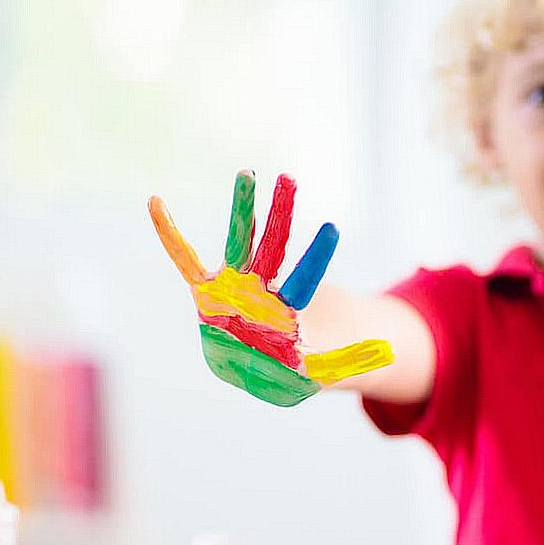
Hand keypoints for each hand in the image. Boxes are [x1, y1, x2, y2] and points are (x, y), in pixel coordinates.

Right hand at [148, 172, 393, 405]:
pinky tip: (156, 202)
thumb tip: (388, 351)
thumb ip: (350, 359)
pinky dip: (169, 233)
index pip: (304, 277)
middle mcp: (261, 290)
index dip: (316, 255)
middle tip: (289, 177)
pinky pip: (184, 260)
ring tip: (248, 174)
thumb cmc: (292, 369)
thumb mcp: (324, 370)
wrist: (258, 369)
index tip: (332, 228)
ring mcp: (233, 287)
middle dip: (280, 214)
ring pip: (238, 242)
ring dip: (242, 209)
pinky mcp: (206, 291)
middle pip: (273, 247)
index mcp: (288, 308)